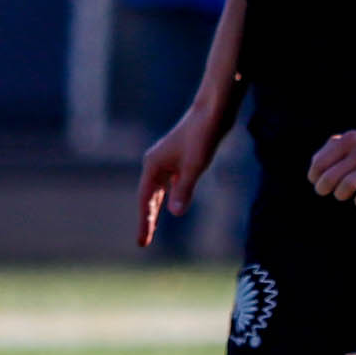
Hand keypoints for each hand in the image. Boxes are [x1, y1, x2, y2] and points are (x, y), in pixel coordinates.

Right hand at [136, 99, 227, 246]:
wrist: (213, 111)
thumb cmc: (202, 136)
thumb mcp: (195, 166)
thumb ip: (184, 189)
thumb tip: (175, 213)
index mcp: (153, 165)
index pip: (146, 200)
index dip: (144, 222)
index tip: (142, 242)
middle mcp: (156, 163)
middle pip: (148, 197)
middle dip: (147, 219)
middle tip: (143, 243)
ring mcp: (167, 160)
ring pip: (157, 190)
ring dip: (155, 209)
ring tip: (151, 228)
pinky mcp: (179, 158)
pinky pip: (168, 183)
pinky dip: (167, 196)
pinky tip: (172, 204)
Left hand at [308, 125, 355, 208]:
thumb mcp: (352, 141)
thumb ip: (330, 151)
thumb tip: (314, 173)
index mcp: (347, 141)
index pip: (318, 165)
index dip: (315, 178)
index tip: (321, 181)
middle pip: (328, 179)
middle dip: (325, 189)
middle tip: (332, 190)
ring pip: (345, 188)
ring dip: (341, 195)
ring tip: (346, 193)